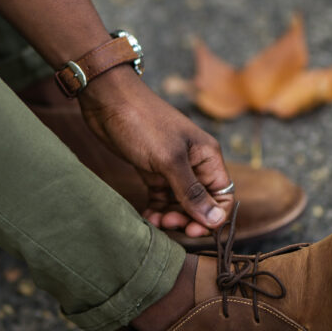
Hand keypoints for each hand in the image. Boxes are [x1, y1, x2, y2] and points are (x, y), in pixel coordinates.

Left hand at [78, 65, 233, 236]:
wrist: (108, 100)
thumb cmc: (143, 123)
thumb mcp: (170, 161)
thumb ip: (192, 192)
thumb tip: (216, 221)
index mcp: (207, 157)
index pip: (222, 195)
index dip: (212, 217)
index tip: (193, 230)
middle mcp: (194, 163)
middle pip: (201, 202)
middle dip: (188, 218)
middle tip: (169, 224)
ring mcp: (172, 167)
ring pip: (180, 203)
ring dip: (171, 216)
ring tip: (156, 221)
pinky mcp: (152, 170)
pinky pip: (161, 197)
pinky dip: (157, 209)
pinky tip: (148, 217)